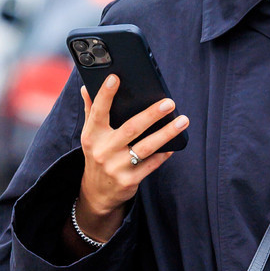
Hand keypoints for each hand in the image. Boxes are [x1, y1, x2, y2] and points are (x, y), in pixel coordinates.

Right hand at [74, 76, 187, 243]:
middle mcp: (103, 150)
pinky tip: (174, 145)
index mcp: (92, 135)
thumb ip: (91, 111)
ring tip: (182, 120)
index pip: (98, 111)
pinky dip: (163, 154)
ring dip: (166, 133)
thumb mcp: (90, 135)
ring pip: (146, 147)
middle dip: (152, 114)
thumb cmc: (98, 154)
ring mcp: (116, 167)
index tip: (115, 77)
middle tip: (170, 102)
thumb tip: (87, 86)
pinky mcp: (129, 180)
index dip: (106, 94)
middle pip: (131, 128)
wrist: (98, 193)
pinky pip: (151, 164)